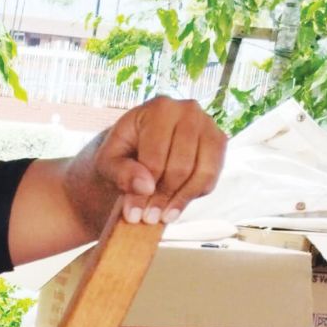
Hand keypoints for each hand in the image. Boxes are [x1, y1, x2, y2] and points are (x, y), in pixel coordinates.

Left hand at [99, 97, 226, 224]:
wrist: (140, 142)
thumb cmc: (122, 151)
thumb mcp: (108, 161)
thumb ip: (120, 172)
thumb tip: (146, 187)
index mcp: (159, 108)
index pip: (154, 159)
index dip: (143, 193)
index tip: (134, 214)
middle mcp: (188, 110)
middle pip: (179, 167)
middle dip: (162, 198)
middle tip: (148, 218)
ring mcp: (207, 125)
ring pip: (201, 173)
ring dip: (181, 200)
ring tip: (163, 217)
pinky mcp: (218, 142)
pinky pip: (211, 177)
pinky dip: (195, 195)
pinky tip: (176, 203)